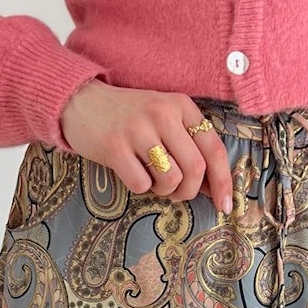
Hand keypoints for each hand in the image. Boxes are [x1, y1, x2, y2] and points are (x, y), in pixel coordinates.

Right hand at [59, 80, 233, 212]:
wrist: (80, 102)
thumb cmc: (129, 117)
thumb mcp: (164, 119)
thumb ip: (190, 147)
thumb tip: (215, 188)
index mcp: (181, 105)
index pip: (214, 149)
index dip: (224, 182)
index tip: (226, 205)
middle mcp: (162, 114)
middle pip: (195, 169)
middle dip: (189, 191)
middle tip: (176, 192)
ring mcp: (137, 130)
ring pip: (171, 179)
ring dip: (164, 190)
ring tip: (152, 179)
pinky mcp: (114, 146)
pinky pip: (141, 185)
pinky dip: (140, 188)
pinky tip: (132, 172)